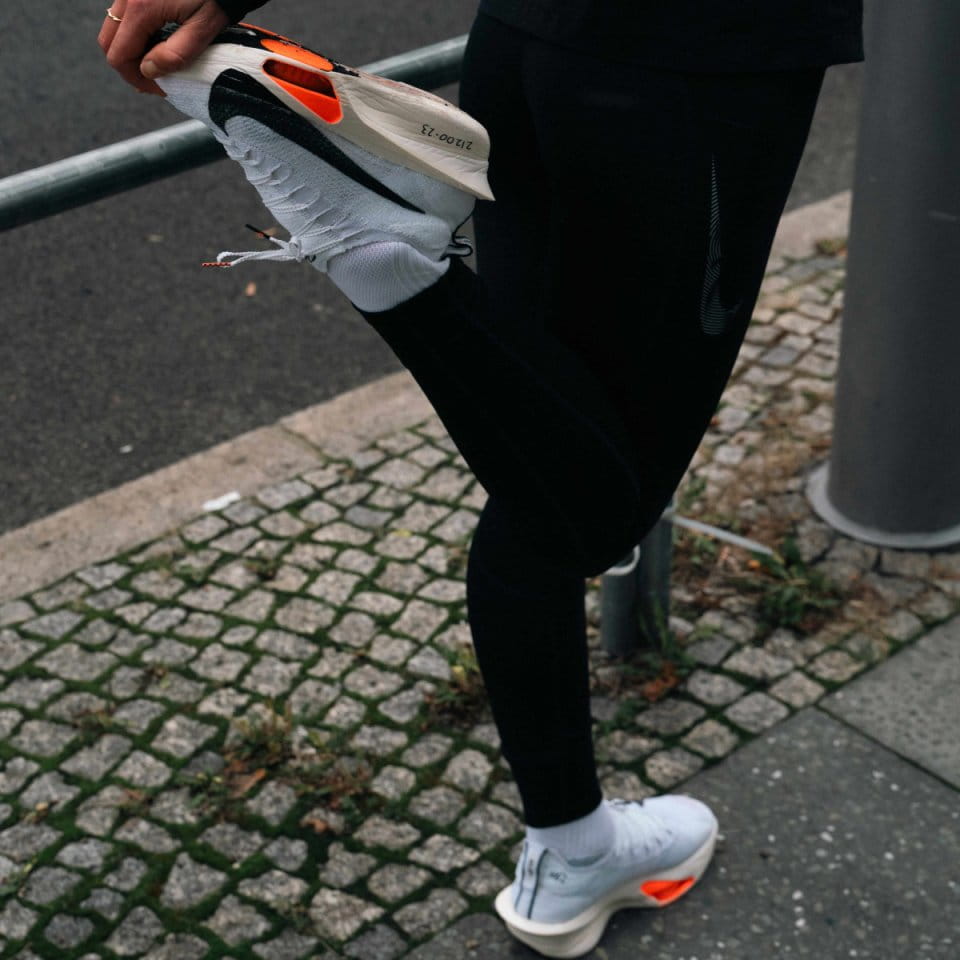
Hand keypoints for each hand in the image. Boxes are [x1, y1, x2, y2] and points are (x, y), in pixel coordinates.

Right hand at [99, 0, 230, 94]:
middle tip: (158, 80)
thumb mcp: (202, 30)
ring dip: (132, 51)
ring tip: (159, 64)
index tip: (161, 89)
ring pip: (114, 30)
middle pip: (109, 42)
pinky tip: (157, 45)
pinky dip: (135, 36)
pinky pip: (124, 18)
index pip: (119, 56)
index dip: (137, 79)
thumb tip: (149, 71)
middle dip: (130, 67)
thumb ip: (175, 54)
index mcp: (140, 8)